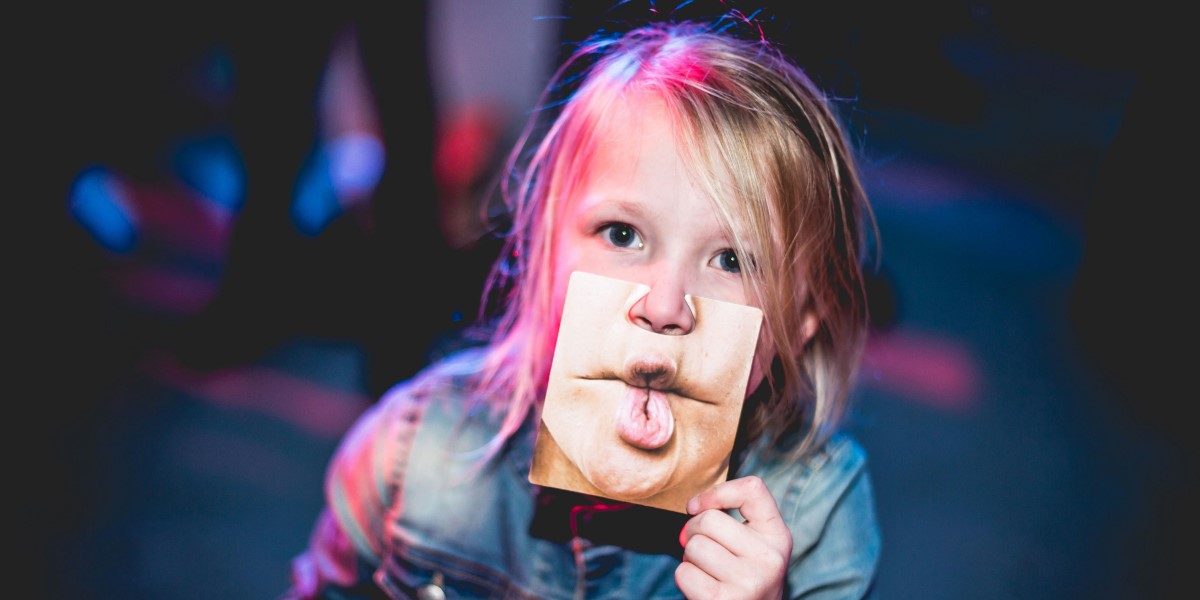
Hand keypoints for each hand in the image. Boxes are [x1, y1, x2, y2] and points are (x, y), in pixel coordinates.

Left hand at [676, 476, 791, 599]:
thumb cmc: (744, 580)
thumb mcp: (753, 547)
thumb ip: (733, 521)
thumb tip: (694, 508)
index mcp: (779, 536)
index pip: (752, 489)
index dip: (717, 492)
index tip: (698, 506)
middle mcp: (770, 558)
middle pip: (709, 520)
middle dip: (693, 532)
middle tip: (703, 550)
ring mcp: (750, 581)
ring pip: (694, 546)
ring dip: (690, 559)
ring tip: (707, 572)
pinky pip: (685, 573)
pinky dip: (685, 579)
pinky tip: (703, 588)